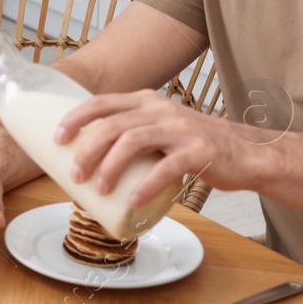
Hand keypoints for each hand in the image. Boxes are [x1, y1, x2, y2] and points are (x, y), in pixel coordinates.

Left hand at [56, 89, 247, 207]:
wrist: (245, 153)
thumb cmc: (192, 145)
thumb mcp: (159, 127)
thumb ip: (132, 131)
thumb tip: (87, 155)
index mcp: (145, 101)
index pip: (101, 103)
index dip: (75, 118)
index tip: (57, 139)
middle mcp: (160, 110)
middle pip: (112, 125)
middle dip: (87, 150)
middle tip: (74, 175)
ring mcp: (180, 129)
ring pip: (133, 142)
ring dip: (110, 167)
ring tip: (98, 189)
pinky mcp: (199, 152)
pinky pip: (166, 169)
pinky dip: (146, 187)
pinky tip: (133, 202)